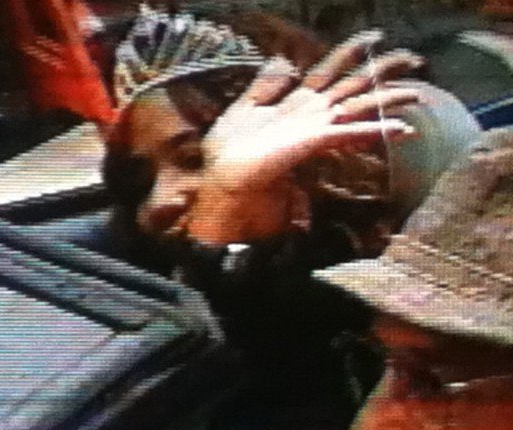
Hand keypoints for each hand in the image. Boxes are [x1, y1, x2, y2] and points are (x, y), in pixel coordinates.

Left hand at [186, 31, 422, 244]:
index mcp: (295, 102)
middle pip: (353, 85)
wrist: (224, 179)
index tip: (374, 37)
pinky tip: (402, 129)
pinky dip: (377, 129)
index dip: (350, 53)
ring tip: (418, 94)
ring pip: (359, 105)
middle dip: (383, 71)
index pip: (328, 70)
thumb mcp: (243, 108)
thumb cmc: (229, 150)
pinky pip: (351, 131)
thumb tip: (282, 60)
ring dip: (389, 99)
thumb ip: (265, 86)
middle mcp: (311, 113)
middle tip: (414, 59)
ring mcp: (315, 126)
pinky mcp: (315, 140)